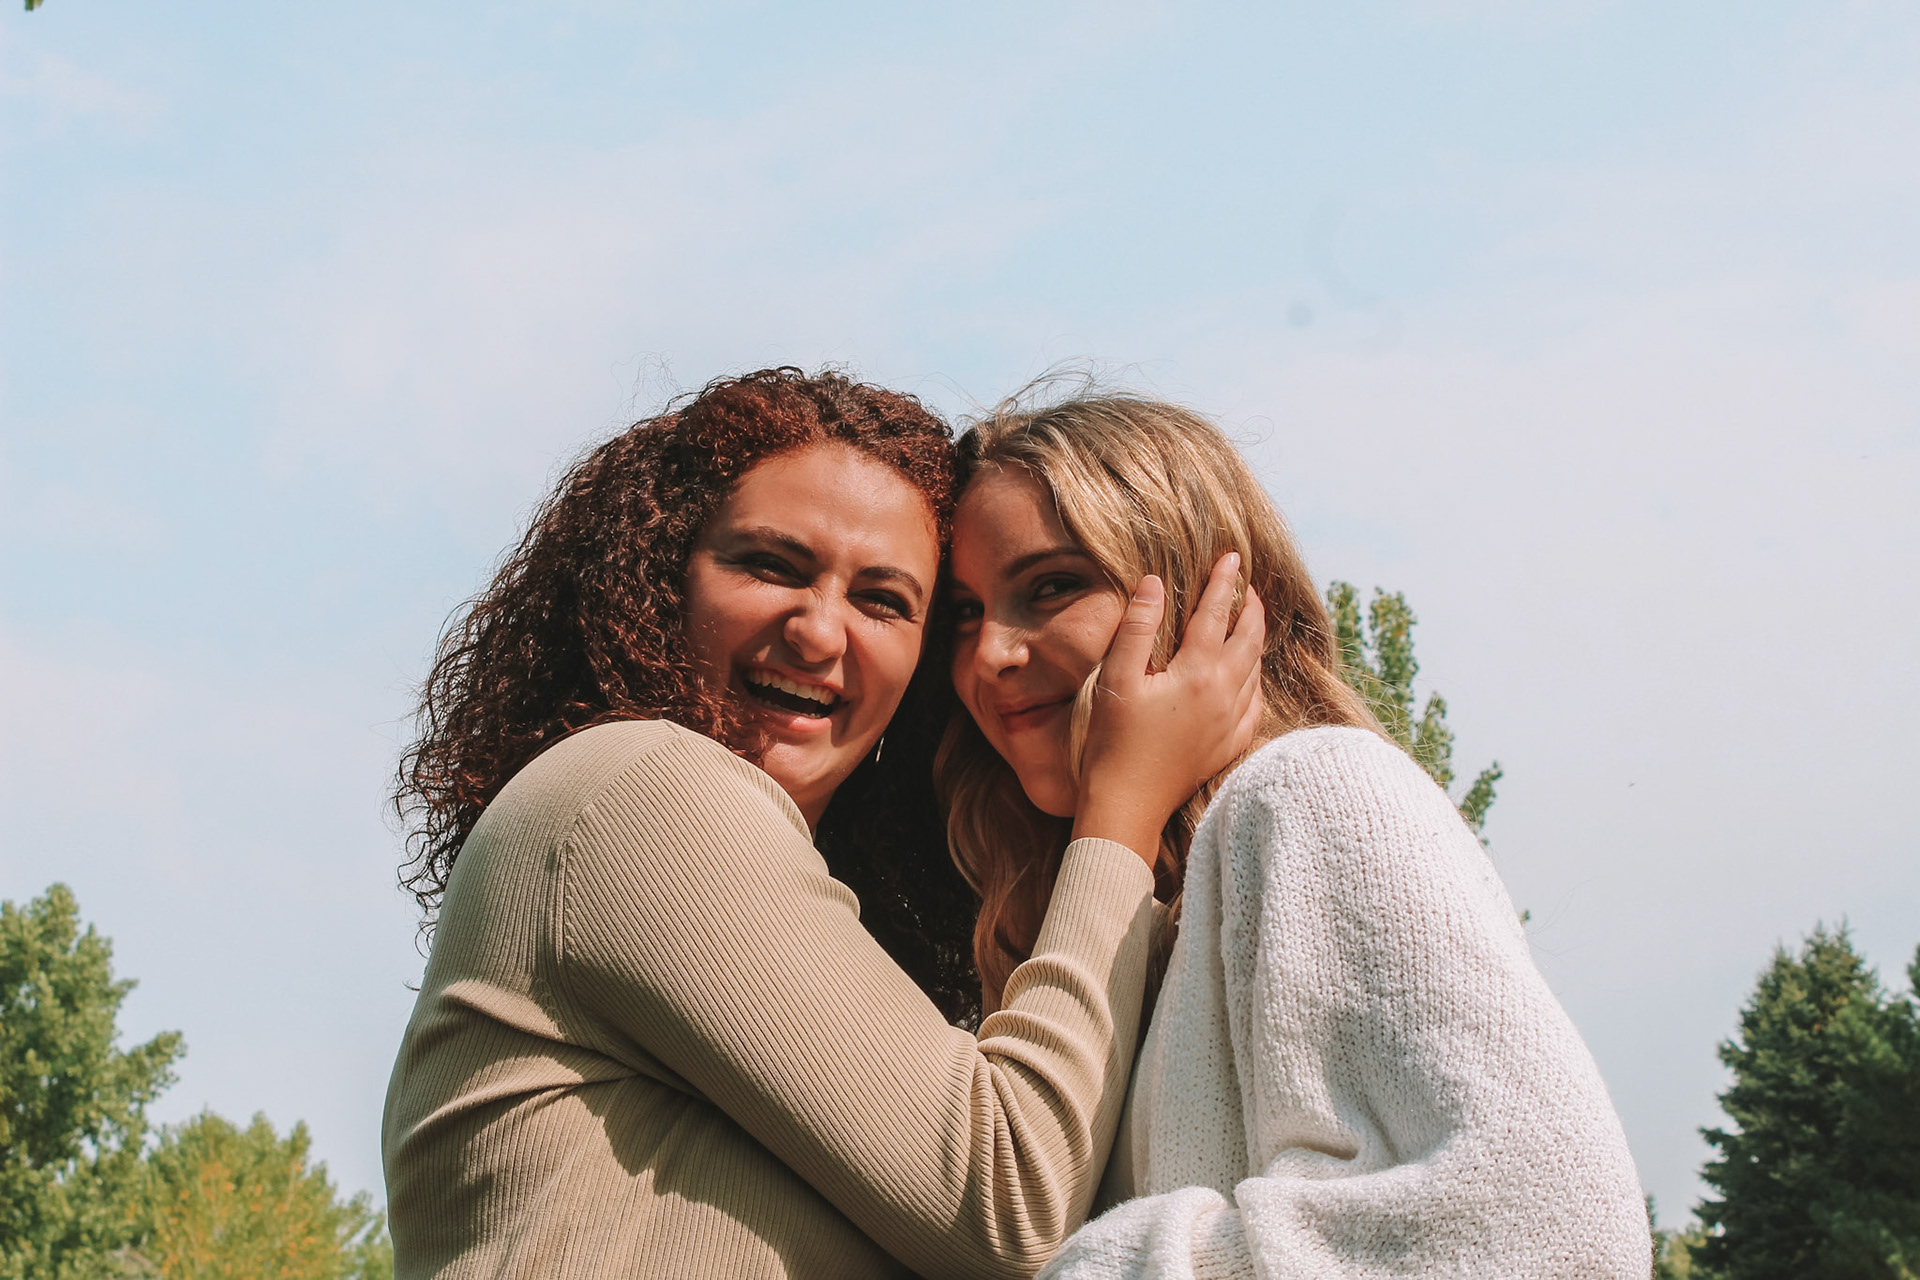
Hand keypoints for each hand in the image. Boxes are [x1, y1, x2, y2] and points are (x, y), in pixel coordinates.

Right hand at [1071, 553, 1265, 863]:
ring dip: (1255, 639)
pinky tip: (1248, 675)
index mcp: (1197, 673)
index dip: (1224, 582)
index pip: (1216, 613)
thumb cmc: (1114, 741)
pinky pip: (1255, 702)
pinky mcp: (1228, 745)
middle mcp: (1224, 695)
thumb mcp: (1117, 678)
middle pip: (1249, 638)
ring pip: (1256, 668)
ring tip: (1249, 621)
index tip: (1232, 557)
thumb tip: (1154, 583)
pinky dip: (1255, 678)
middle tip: (1246, 586)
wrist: (1128, 803)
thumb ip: (1138, 627)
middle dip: (1251, 607)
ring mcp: (1230, 722)